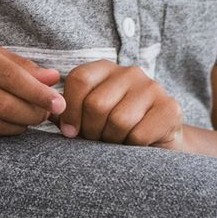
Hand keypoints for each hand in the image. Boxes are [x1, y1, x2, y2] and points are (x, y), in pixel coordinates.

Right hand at [0, 35, 65, 140]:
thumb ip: (19, 65)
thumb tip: (53, 79)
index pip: (11, 77)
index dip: (38, 93)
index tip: (59, 102)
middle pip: (4, 105)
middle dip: (33, 113)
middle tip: (47, 114)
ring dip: (18, 125)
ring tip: (28, 118)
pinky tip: (6, 125)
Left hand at [57, 60, 182, 146]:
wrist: (158, 146)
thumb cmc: (114, 132)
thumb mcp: (87, 119)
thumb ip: (66, 113)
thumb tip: (46, 110)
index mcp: (106, 69)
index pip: (79, 79)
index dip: (70, 110)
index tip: (70, 132)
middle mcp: (130, 72)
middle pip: (97, 104)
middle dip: (92, 131)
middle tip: (99, 140)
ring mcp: (153, 88)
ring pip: (119, 120)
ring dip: (113, 141)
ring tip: (117, 141)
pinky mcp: (170, 108)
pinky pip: (139, 134)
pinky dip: (132, 147)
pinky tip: (137, 145)